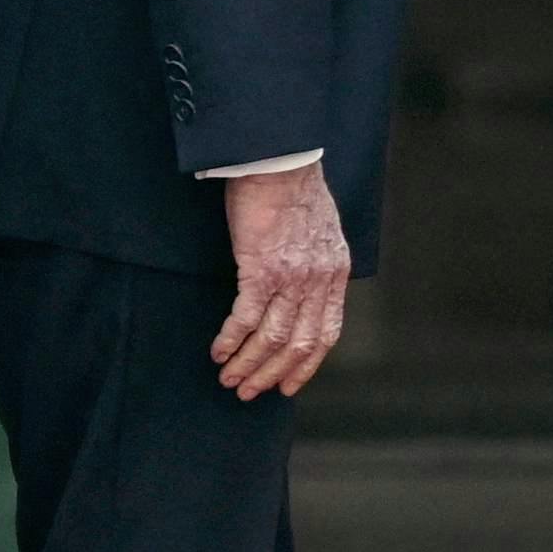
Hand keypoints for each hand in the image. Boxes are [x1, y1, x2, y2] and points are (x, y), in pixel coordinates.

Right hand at [211, 164, 352, 398]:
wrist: (281, 160)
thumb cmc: (294, 187)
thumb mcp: (322, 231)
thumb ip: (317, 263)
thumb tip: (305, 287)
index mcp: (335, 273)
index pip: (326, 333)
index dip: (306, 365)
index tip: (288, 385)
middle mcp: (317, 281)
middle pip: (297, 344)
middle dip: (271, 373)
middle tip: (249, 391)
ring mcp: (291, 278)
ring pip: (271, 338)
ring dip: (247, 363)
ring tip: (229, 378)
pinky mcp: (260, 269)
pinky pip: (245, 318)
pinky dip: (230, 339)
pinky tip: (218, 350)